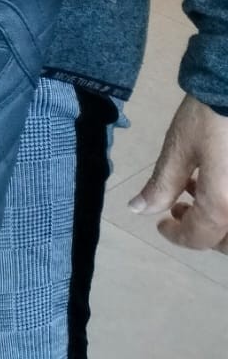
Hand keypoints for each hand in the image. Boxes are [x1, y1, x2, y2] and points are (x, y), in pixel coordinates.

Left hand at [129, 93, 227, 252]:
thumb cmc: (209, 116)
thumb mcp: (180, 149)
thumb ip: (162, 185)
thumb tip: (139, 210)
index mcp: (224, 205)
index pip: (201, 238)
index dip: (178, 235)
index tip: (160, 223)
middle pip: (226, 241)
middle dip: (204, 234)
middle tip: (178, 210)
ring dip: (218, 222)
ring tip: (191, 192)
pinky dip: (227, 206)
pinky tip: (209, 182)